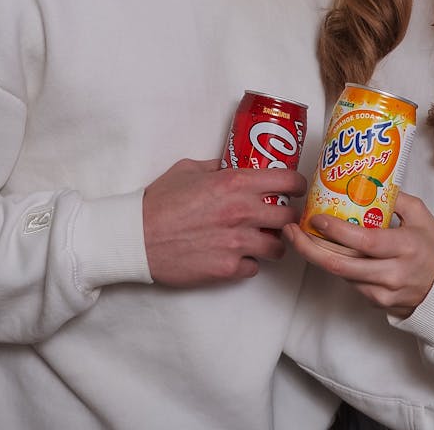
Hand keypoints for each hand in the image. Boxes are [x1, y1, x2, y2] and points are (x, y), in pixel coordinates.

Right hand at [143, 158, 306, 286]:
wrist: (136, 238)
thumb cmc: (160, 202)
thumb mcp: (189, 170)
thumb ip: (217, 167)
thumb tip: (234, 164)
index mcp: (235, 182)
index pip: (288, 180)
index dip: (297, 184)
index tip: (296, 188)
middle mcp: (242, 212)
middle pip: (290, 216)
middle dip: (289, 216)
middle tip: (280, 216)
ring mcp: (237, 243)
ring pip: (278, 246)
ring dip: (272, 242)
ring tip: (260, 239)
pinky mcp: (228, 269)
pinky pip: (254, 268)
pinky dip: (248, 262)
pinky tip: (235, 254)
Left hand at [284, 190, 433, 318]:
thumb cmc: (432, 245)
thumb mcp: (420, 215)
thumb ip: (395, 198)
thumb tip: (366, 181)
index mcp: (405, 247)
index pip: (364, 242)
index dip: (337, 232)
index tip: (316, 218)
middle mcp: (392, 273)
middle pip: (341, 265)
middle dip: (309, 248)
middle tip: (291, 231)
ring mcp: (384, 292)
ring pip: (340, 275)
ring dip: (316, 256)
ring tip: (299, 236)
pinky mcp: (377, 302)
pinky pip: (349, 283)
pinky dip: (335, 266)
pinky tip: (323, 250)